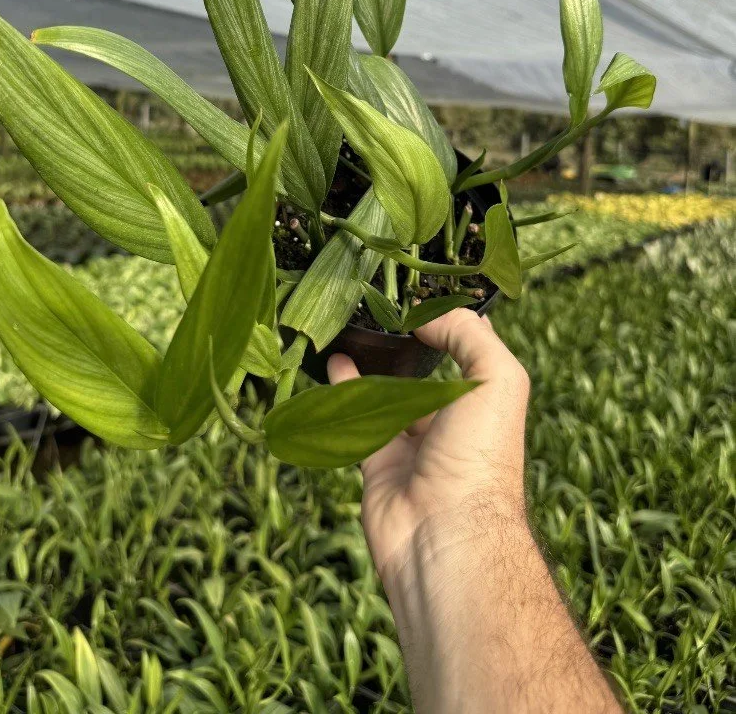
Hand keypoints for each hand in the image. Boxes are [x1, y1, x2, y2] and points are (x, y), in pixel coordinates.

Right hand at [327, 307, 530, 586]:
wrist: (443, 536)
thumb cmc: (480, 457)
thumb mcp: (497, 379)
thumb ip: (469, 335)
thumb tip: (426, 317)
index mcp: (485, 406)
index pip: (468, 354)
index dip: (448, 325)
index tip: (421, 296)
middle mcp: (451, 426)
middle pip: (424, 376)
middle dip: (406, 347)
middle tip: (379, 311)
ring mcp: (412, 446)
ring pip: (386, 396)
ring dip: (370, 365)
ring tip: (353, 330)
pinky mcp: (376, 464)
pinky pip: (355, 421)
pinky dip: (342, 392)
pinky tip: (334, 361)